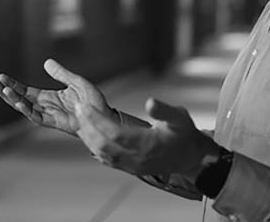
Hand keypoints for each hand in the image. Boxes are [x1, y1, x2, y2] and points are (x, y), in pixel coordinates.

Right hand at [0, 58, 114, 136]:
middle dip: (7, 92)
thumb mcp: (76, 82)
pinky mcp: (54, 122)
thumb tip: (46, 62)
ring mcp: (49, 115)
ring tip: (3, 90)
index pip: (26, 90)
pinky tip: (19, 102)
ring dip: (13, 100)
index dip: (14, 84)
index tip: (1, 77)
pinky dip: (27, 110)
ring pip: (25, 108)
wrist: (103, 116)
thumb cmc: (93, 101)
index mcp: (50, 97)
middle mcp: (46, 106)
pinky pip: (36, 117)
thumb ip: (61, 74)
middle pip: (21, 99)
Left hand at [75, 97, 217, 177]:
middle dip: (88, 126)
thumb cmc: (185, 136)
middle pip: (104, 144)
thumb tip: (150, 102)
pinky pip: (108, 160)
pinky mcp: (131, 167)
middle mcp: (137, 157)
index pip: (115, 133)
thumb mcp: (180, 118)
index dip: (97, 120)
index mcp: (147, 144)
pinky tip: (89, 137)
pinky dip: (96, 148)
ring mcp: (133, 164)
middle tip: (78, 109)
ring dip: (89, 137)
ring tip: (80, 120)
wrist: (192, 158)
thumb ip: (164, 111)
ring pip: (104, 153)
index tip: (86, 106)